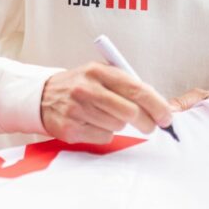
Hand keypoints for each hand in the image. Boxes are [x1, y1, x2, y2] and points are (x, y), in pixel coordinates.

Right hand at [41, 62, 173, 143]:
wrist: (41, 97)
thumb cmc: (79, 86)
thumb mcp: (98, 74)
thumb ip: (125, 84)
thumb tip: (159, 104)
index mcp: (97, 71)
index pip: (136, 88)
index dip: (156, 104)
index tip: (167, 115)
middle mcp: (86, 88)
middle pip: (130, 111)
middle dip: (146, 122)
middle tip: (151, 126)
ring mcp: (76, 110)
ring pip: (117, 126)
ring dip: (119, 124)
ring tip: (106, 116)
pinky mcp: (70, 129)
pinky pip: (103, 137)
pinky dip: (104, 133)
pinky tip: (92, 123)